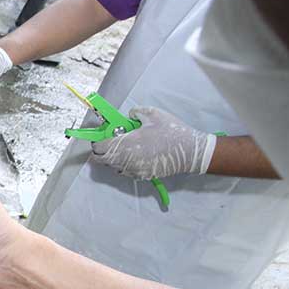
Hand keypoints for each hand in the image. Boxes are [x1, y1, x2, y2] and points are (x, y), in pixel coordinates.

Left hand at [91, 107, 216, 179]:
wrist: (191, 152)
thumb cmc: (172, 132)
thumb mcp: (153, 114)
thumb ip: (136, 112)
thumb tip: (129, 115)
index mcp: (126, 144)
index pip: (98, 148)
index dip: (97, 141)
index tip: (101, 136)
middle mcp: (126, 160)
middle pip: (101, 160)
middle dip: (102, 151)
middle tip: (111, 141)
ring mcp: (134, 170)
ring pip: (113, 167)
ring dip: (114, 158)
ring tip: (126, 147)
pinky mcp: (142, 176)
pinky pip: (126, 171)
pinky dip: (125, 164)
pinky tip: (136, 155)